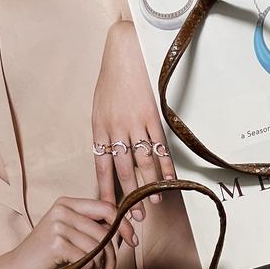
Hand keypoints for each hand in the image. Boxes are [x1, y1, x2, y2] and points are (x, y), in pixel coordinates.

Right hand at [9, 197, 136, 268]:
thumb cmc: (50, 257)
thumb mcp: (71, 235)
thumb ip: (93, 229)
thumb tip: (125, 230)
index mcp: (68, 203)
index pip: (107, 208)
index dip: (124, 225)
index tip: (132, 241)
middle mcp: (63, 210)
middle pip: (106, 232)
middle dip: (112, 256)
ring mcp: (58, 225)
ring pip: (98, 248)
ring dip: (96, 267)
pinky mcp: (56, 243)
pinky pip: (88, 259)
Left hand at [92, 20, 175, 221]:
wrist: (125, 52)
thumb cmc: (112, 81)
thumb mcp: (99, 108)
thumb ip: (105, 134)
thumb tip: (110, 159)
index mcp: (99, 129)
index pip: (102, 168)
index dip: (107, 191)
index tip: (111, 210)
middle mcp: (115, 129)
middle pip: (124, 170)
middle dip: (131, 196)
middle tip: (137, 216)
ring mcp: (134, 123)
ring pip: (143, 162)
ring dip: (151, 185)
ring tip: (156, 202)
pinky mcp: (151, 115)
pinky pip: (159, 146)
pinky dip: (166, 165)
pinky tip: (170, 180)